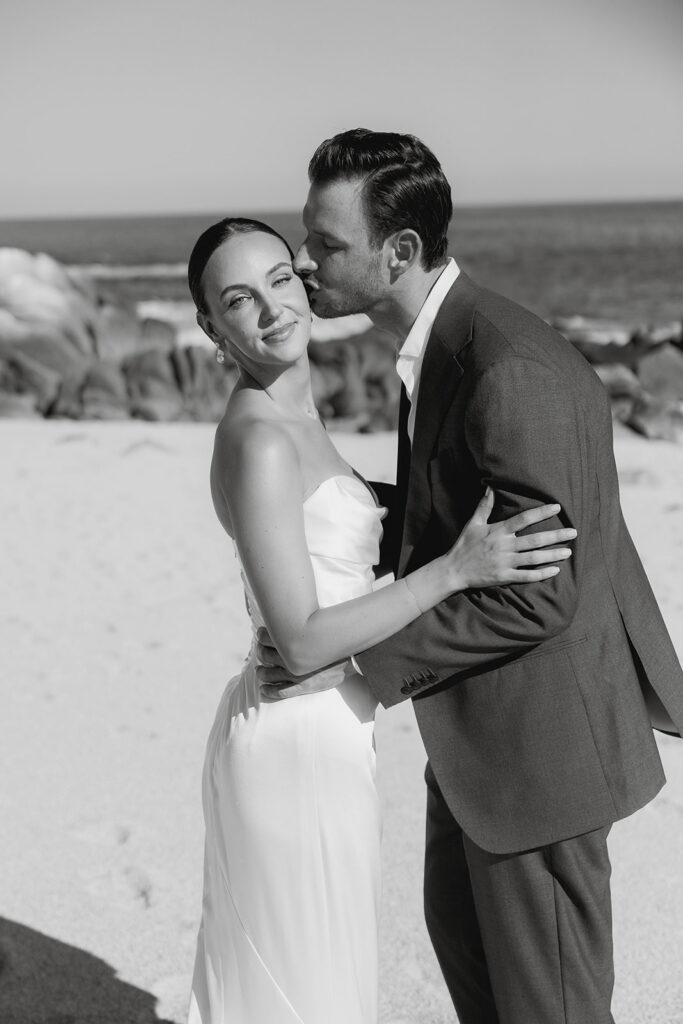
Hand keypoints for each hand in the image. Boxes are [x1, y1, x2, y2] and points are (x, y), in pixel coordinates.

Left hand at [255, 627, 348, 701]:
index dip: (261, 635)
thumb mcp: (318, 626)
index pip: (268, 637)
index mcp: (295, 641)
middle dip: (260, 651)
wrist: (353, 658)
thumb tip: (288, 615)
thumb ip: (302, 623)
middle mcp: (293, 659)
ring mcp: (298, 674)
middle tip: (260, 650)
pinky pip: (281, 692)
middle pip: (265, 655)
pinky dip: (269, 691)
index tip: (260, 634)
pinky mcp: (304, 687)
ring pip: (269, 674)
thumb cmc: (335, 640)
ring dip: (261, 672)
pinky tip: (263, 689)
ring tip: (259, 670)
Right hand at [448, 488, 576, 589]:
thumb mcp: (473, 523)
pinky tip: (555, 570)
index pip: (523, 519)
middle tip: (573, 532)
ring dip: (552, 555)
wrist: (453, 570)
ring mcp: (505, 563)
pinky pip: (526, 576)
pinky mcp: (504, 577)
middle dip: (556, 536)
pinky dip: (541, 574)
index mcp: (498, 531)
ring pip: (534, 559)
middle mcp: (504, 546)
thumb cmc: (465, 545)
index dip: (541, 512)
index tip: (557, 507)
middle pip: (534, 540)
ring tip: (568, 551)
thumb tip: (490, 487)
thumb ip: (484, 506)